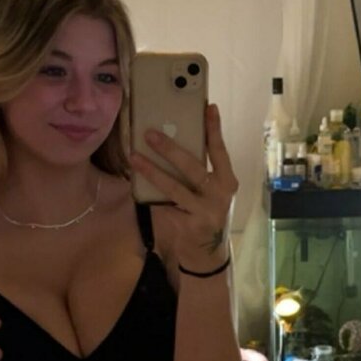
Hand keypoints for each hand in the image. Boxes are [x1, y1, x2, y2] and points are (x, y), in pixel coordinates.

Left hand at [129, 103, 238, 270]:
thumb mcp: (210, 192)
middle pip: (193, 168)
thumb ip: (198, 172)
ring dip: (152, 171)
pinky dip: (148, 196)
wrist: (206, 253)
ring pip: (174, 188)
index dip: (215, 130)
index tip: (208, 107)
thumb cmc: (205, 212)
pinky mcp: (188, 226)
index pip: (220, 152)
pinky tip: (133, 185)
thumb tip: (172, 140)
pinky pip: (163, 207)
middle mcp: (219, 196)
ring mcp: (204, 212)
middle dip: (170, 150)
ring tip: (134, 157)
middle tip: (150, 134)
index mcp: (227, 182)